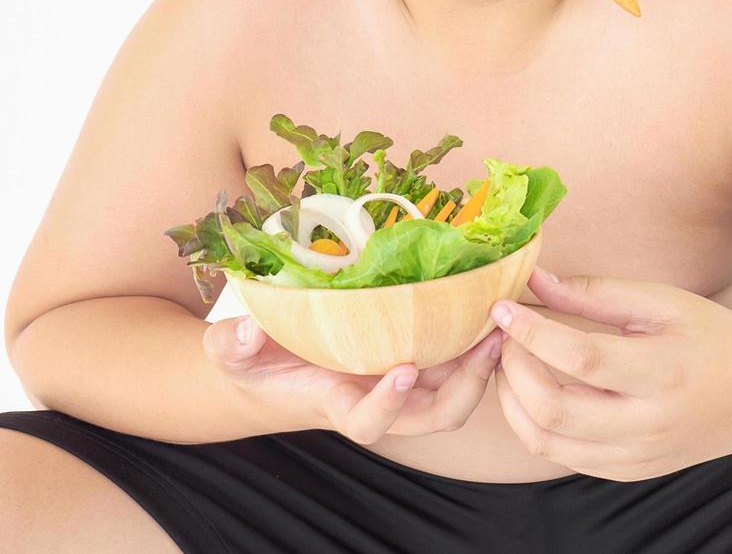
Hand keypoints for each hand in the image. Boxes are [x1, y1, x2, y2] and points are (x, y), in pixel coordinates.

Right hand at [203, 315, 504, 443]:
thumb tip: (247, 330)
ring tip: (499, 325)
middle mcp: (376, 399)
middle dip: (465, 389)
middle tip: (485, 345)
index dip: (388, 405)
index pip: (368, 423)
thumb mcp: (232, 353)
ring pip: (453, 393)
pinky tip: (488, 309)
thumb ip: (233, 344)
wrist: (270, 371)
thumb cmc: (253, 364)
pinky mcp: (411, 358)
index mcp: (335, 402)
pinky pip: (452, 362)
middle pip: (433, 417)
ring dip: (481, 366)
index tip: (402, 369)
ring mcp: (398, 382)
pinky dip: (474, 343)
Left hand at [490, 266, 731, 480]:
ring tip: (512, 362)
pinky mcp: (628, 472)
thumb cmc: (714, 338)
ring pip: (546, 442)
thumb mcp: (662, 302)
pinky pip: (562, 456)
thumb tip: (535, 280)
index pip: (579, 358)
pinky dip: (535, 423)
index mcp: (662, 373)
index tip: (503, 308)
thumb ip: (594, 294)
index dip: (532, 333)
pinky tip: (535, 389)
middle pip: (552, 409)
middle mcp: (648, 424)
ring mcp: (637, 456)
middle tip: (506, 336)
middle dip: (513, 368)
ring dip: (513, 401)